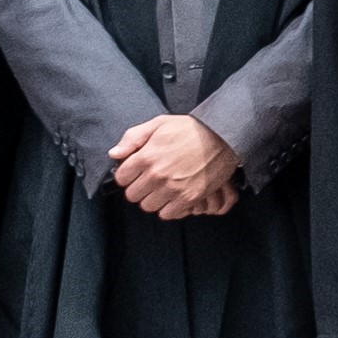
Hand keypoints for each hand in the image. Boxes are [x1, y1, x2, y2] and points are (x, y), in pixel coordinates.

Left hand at [112, 113, 242, 219]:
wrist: (223, 136)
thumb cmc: (190, 129)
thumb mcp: (159, 124)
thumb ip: (132, 138)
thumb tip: (114, 154)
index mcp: (146, 156)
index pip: (121, 178)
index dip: (127, 174)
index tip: (137, 171)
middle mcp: (157, 174)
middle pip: (133, 195)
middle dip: (139, 187)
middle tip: (150, 180)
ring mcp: (173, 188)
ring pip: (148, 206)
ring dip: (153, 199)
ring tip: (162, 189)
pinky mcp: (189, 198)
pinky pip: (167, 213)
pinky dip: (169, 208)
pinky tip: (174, 196)